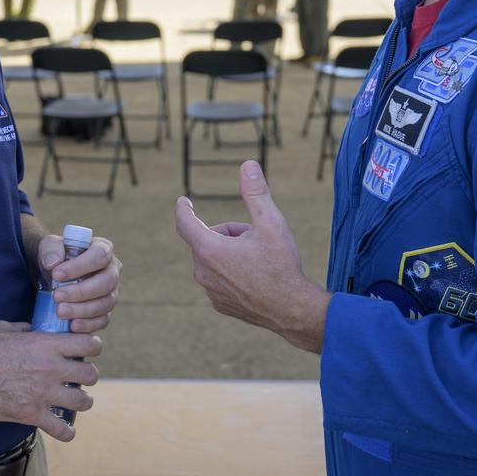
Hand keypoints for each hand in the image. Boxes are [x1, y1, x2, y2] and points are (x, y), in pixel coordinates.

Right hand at [0, 321, 101, 441]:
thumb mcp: (6, 328)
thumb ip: (27, 329)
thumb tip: (36, 329)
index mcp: (46, 344)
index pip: (89, 344)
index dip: (93, 347)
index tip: (89, 351)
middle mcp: (50, 368)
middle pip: (90, 374)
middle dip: (88, 375)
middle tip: (80, 377)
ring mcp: (42, 393)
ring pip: (83, 401)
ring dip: (82, 401)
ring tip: (76, 400)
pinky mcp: (30, 414)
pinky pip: (61, 429)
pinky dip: (67, 432)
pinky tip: (66, 430)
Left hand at [36, 236, 121, 333]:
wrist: (55, 274)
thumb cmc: (56, 256)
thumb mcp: (49, 245)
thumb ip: (50, 249)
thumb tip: (53, 263)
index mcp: (103, 249)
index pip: (100, 256)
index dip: (80, 266)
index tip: (56, 274)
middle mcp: (112, 270)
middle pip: (106, 282)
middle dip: (81, 291)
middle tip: (57, 296)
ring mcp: (112, 292)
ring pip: (106, 303)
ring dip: (83, 310)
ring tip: (60, 312)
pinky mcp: (106, 311)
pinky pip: (103, 320)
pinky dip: (89, 325)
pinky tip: (72, 326)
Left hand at [174, 161, 329, 352]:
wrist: (292, 310)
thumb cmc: (281, 265)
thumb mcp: (271, 223)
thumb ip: (256, 193)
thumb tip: (248, 165)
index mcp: (209, 250)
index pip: (185, 223)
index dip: (184, 209)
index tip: (183, 201)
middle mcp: (203, 272)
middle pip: (207, 240)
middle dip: (229, 234)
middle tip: (256, 239)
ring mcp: (210, 291)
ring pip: (214, 260)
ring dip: (231, 253)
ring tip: (259, 260)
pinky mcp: (220, 304)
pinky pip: (219, 279)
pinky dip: (232, 273)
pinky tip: (257, 279)